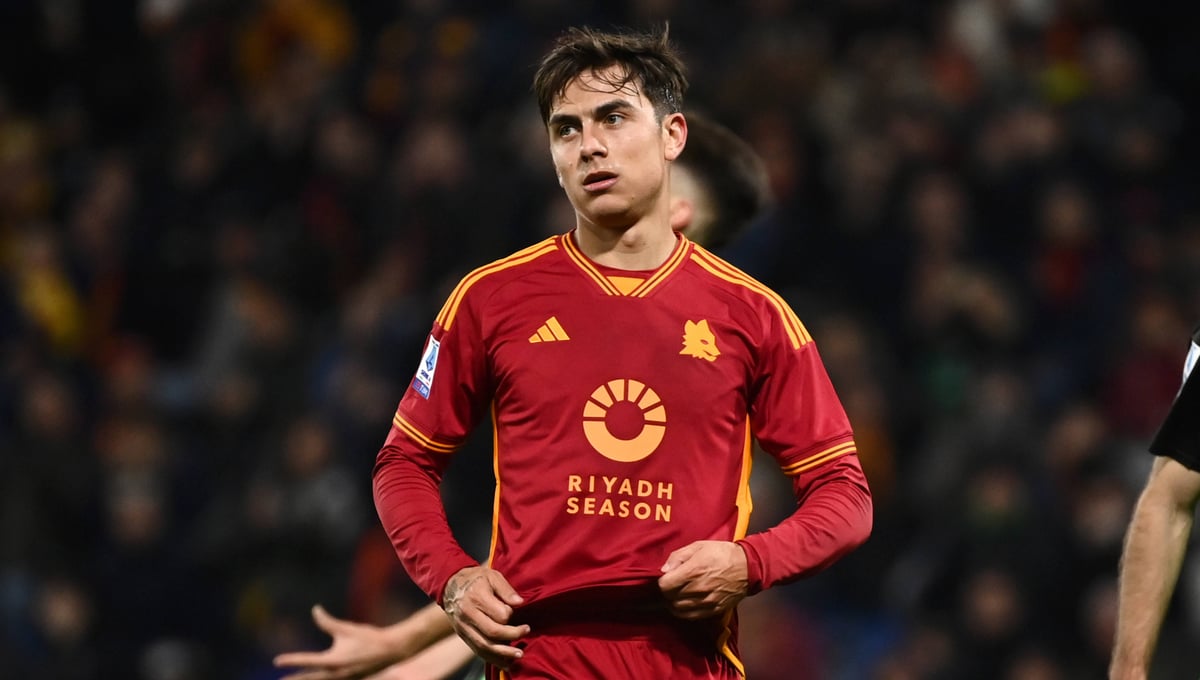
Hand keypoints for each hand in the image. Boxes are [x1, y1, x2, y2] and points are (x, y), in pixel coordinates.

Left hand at [273, 605, 397, 679]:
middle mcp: (335, 674)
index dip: (291, 660)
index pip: (306, 661)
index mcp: (332, 662)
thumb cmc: (368, 637)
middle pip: (309, 679)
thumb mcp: (346, 629)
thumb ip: (327, 622)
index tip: (277, 661)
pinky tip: (319, 678)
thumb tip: (315, 609)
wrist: (392, 650)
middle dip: (295, 679)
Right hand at [442, 566, 529, 668]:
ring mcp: (464, 627)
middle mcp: (468, 614)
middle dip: (512, 636)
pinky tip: (505, 662)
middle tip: (526, 631)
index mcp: (477, 597)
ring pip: (484, 646)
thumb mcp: (492, 576)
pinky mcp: (463, 635)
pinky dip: (492, 658)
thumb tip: (520, 603)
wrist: (450, 585)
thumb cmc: (476, 579)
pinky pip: (477, 650)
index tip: (516, 610)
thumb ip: (506, 589)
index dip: (511, 615)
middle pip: (493, 632)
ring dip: (503, 653)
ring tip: (519, 655)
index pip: (500, 614)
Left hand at [657, 540, 748, 619]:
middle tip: (672, 585)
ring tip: (678, 594)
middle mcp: (698, 589)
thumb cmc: (721, 553)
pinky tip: (686, 603)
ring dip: (674, 603)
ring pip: (678, 609)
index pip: (664, 586)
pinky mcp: (713, 610)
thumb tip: (663, 570)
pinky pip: (691, 616)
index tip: (666, 578)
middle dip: (667, 592)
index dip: (662, 582)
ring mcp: (706, 602)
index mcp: (693, 571)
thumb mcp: (698, 546)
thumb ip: (678, 557)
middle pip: (670, 599)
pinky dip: (684, 611)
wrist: (748, 567)